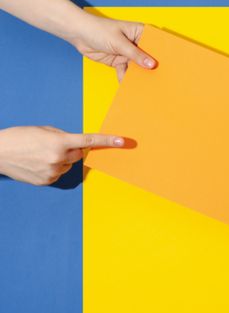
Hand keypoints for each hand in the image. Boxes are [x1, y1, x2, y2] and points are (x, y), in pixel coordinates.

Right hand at [0, 126, 124, 185]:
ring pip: (69, 164)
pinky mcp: (48, 181)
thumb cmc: (20, 137)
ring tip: (40, 155)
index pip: (89, 141)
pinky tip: (38, 164)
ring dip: (61, 160)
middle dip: (72, 149)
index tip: (123, 142)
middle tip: (53, 146)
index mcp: (59, 142)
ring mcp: (53, 172)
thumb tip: (78, 144)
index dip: (108, 141)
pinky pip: (59, 173)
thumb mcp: (44, 130)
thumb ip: (64, 137)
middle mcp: (59, 158)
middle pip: (79, 154)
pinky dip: (53, 168)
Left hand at [69, 14, 155, 81]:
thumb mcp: (119, 42)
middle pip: (148, 58)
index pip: (155, 44)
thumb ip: (135, 54)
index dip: (161, 54)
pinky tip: (129, 86)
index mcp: (140, 32)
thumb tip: (151, 64)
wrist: (78, 34)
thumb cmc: (98, 30)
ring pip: (138, 67)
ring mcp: (128, 53)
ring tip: (145, 85)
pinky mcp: (120, 62)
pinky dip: (126, 79)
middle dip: (151, 68)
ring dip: (139, 76)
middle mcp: (136, 43)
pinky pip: (126, 73)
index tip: (168, 65)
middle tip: (159, 79)